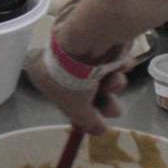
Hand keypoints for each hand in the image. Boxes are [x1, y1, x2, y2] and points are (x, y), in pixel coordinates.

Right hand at [26, 0, 145, 134]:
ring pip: (99, 73)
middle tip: (115, 109)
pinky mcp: (96, 37)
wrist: (87, 41)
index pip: (62, 97)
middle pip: (84, 87)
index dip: (82, 111)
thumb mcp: (75, 108)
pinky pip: (109, 56)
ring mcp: (77, 47)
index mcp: (43, 74)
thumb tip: (95, 131)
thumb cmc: (72, 77)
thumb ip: (84, 120)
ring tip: (117, 80)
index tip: (98, 122)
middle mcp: (57, 60)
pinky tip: (124, 65)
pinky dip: (118, 63)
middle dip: (104, 100)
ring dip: (113, 82)